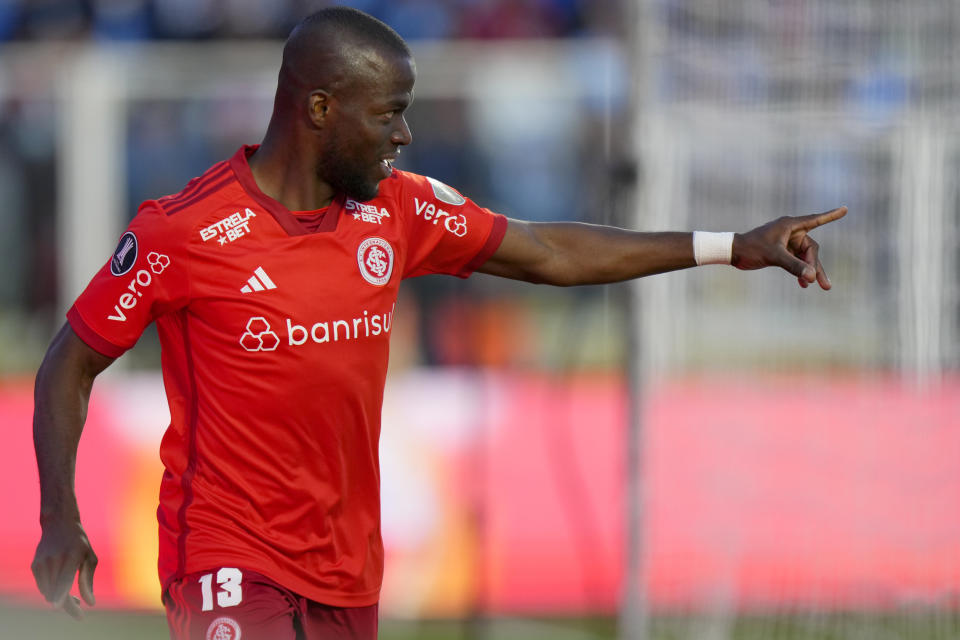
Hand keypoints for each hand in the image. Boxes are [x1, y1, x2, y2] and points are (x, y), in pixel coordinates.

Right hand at [31, 516, 97, 618]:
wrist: (59, 525)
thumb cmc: (80, 542)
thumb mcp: (90, 557)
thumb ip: (88, 580)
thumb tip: (90, 603)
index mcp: (72, 555)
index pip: (65, 579)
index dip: (64, 595)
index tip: (65, 608)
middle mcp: (54, 559)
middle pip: (56, 591)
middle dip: (68, 606)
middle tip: (79, 612)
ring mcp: (42, 562)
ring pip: (48, 593)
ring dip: (60, 601)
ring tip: (76, 600)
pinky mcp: (35, 566)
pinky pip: (43, 588)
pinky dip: (52, 594)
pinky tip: (64, 592)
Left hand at [732, 206, 846, 288]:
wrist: (733, 253)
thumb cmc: (751, 249)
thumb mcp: (774, 257)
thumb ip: (794, 266)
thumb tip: (812, 277)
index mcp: (790, 225)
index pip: (815, 220)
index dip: (831, 216)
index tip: (845, 209)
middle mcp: (790, 231)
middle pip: (811, 248)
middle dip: (816, 265)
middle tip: (823, 284)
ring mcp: (786, 242)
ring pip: (805, 257)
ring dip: (811, 271)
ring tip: (822, 287)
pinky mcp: (782, 251)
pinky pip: (796, 261)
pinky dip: (800, 271)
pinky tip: (804, 285)